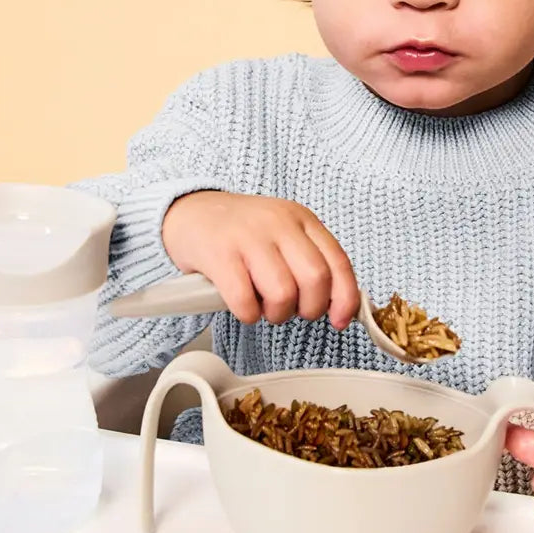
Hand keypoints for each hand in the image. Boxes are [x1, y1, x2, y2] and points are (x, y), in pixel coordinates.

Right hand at [162, 191, 359, 328]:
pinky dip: (247, 314)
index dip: (345, 298)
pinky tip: (241, 304)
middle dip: (308, 308)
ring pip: (283, 293)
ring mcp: (248, 237)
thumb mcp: (282, 233)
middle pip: (315, 279)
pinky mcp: (219, 254)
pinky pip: (245, 301)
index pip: (337, 261)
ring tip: (262, 306)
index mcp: (300, 218)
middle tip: (291, 310)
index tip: (340, 320)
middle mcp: (278, 223)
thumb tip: (337, 304)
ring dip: (275, 314)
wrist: (188, 212)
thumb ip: (309, 260)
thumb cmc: (239, 231)